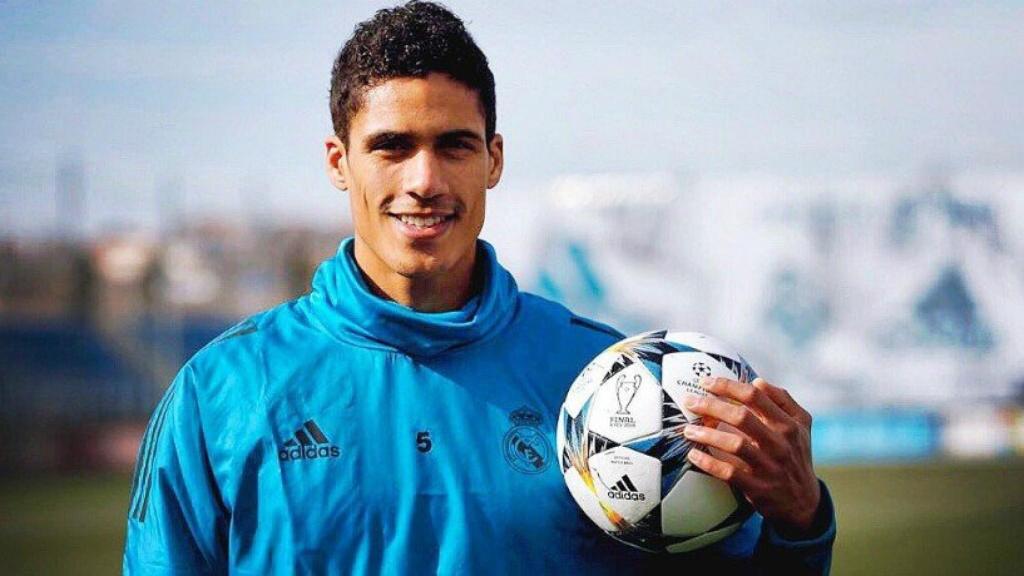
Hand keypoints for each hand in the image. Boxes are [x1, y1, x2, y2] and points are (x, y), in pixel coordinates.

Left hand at [682, 377, 820, 533]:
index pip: (755, 396)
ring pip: (734, 445)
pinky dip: (709, 463)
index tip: (705, 382)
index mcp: (789, 424)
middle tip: (690, 401)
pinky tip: (694, 454)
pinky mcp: (758, 488)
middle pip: (741, 417)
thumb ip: (783, 400)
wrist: (803, 503)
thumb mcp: (801, 425)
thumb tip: (757, 381)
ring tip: (688, 429)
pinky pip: (729, 473)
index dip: (727, 386)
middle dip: (711, 406)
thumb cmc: (795, 455)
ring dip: (707, 434)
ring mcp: (769, 466)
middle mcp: (780, 443)